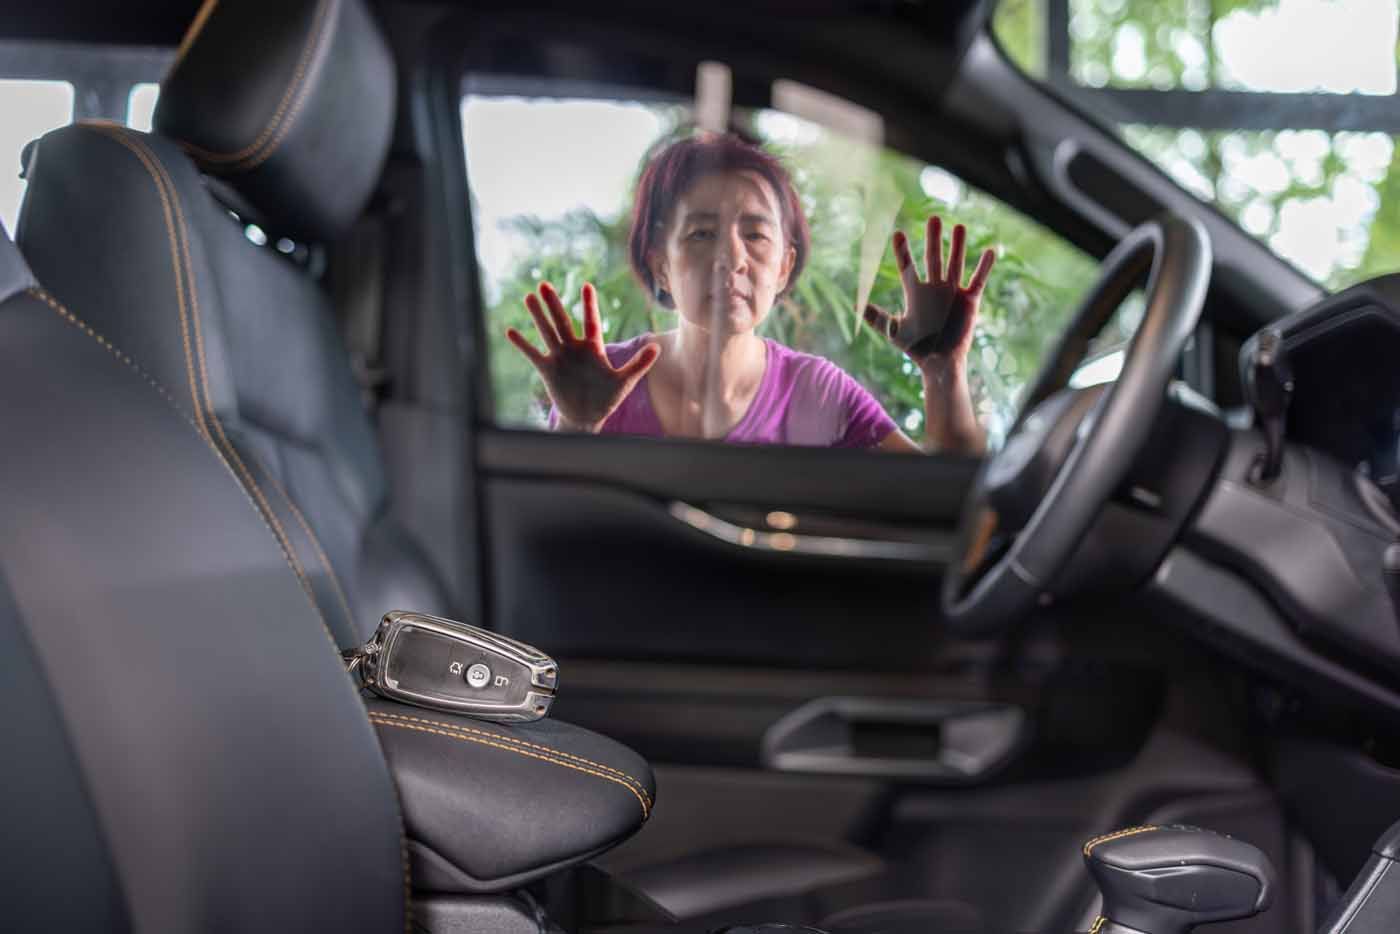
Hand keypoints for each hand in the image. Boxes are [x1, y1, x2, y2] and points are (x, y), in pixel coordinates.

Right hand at [506, 281, 660, 432]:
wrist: (587, 416)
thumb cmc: (606, 398)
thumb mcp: (624, 381)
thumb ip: (638, 364)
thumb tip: (657, 348)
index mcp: (593, 348)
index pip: (591, 321)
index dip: (589, 304)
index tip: (587, 285)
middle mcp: (574, 349)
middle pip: (563, 322)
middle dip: (554, 304)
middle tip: (544, 284)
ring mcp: (560, 358)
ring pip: (547, 332)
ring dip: (538, 316)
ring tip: (528, 297)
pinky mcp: (548, 370)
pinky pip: (533, 354)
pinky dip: (522, 344)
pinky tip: (510, 331)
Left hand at [863, 216, 995, 370]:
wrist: (939, 363)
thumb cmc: (916, 348)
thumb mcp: (894, 332)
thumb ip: (877, 318)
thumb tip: (856, 306)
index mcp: (915, 293)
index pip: (908, 266)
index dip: (903, 251)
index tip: (898, 234)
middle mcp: (934, 288)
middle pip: (933, 258)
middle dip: (933, 240)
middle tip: (934, 218)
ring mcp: (952, 292)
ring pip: (955, 263)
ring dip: (957, 246)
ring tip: (959, 226)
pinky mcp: (970, 301)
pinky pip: (978, 280)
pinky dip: (983, 267)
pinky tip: (989, 251)